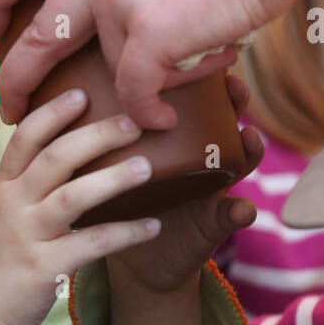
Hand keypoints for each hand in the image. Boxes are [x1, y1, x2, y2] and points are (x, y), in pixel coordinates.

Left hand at [0, 0, 295, 130]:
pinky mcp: (150, 35)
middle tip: (9, 107)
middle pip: (36, 35)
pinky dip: (147, 113)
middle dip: (14, 79)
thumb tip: (133, 10)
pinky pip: (136, 92)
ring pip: (104, 70)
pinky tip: (160, 122)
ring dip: (118, 97)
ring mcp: (119, 4)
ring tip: (137, 109)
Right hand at [0, 90, 164, 324]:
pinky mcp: (43, 268)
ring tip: (147, 167)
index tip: (83, 92)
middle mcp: (13, 205)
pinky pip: (91, 244)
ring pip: (72, 197)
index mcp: (4, 187)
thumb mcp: (1, 214)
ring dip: (113, 178)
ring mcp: (27, 236)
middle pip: (54, 158)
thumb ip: (29, 187)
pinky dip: (125, 233)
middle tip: (132, 123)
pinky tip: (153, 226)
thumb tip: (71, 157)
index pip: (25, 138)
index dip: (53, 112)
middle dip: (95, 136)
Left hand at [104, 74, 262, 297]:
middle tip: (236, 87)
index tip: (198, 63)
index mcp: (173, 145)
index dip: (198, 85)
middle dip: (235, 106)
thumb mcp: (110, 172)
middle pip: (223, 126)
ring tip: (250, 137)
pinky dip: (240, 213)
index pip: (191, 106)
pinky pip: (231, 217)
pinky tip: (244, 209)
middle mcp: (199, 164)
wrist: (136, 261)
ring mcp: (211, 193)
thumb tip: (73, 95)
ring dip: (249, 151)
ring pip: (237, 165)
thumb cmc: (119, 207)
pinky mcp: (213, 226)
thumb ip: (101, 142)